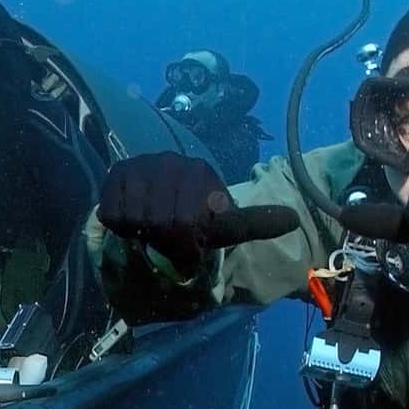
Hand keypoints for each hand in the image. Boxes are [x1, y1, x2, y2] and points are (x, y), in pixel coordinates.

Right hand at [96, 153, 296, 275]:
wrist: (159, 203)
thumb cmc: (196, 217)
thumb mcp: (226, 225)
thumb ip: (255, 223)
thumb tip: (294, 220)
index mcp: (201, 174)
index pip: (187, 224)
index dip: (184, 246)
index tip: (190, 245)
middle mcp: (172, 162)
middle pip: (160, 223)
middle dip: (162, 242)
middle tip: (166, 240)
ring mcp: (143, 164)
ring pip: (135, 219)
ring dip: (140, 234)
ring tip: (149, 229)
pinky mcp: (118, 172)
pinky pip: (113, 212)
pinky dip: (120, 226)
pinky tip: (131, 219)